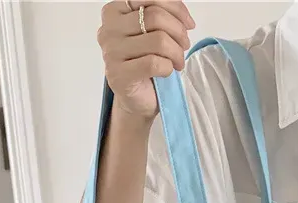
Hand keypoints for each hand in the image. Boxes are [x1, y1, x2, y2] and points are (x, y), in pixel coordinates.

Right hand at [98, 0, 195, 118]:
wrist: (139, 98)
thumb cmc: (147, 63)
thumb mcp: (154, 32)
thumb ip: (162, 16)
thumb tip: (186, 19)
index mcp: (115, 11)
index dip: (175, 9)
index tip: (189, 24)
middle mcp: (109, 29)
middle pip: (155, 16)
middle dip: (179, 32)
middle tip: (184, 46)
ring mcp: (111, 52)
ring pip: (158, 40)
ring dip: (177, 53)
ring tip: (178, 62)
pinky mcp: (119, 75)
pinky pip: (154, 63)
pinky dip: (168, 68)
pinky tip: (167, 71)